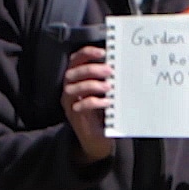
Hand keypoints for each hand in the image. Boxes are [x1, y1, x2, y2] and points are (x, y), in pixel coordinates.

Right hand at [62, 46, 112, 163]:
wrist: (98, 138)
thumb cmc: (102, 110)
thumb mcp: (104, 91)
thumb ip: (107, 78)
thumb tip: (120, 63)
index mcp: (75, 79)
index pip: (74, 60)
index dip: (86, 53)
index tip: (102, 51)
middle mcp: (68, 89)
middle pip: (72, 73)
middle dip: (90, 69)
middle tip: (109, 70)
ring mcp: (69, 104)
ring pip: (72, 89)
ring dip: (91, 85)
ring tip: (109, 87)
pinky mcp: (75, 117)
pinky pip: (80, 106)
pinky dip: (94, 102)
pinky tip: (107, 103)